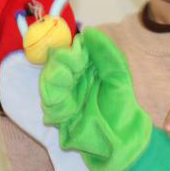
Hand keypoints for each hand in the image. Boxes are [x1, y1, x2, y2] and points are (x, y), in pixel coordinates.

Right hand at [39, 28, 151, 170]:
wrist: (121, 139)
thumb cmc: (121, 106)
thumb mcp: (118, 76)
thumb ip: (106, 54)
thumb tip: (89, 31)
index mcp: (87, 66)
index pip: (70, 51)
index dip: (70, 52)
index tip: (77, 57)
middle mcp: (73, 78)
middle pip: (54, 65)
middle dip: (59, 67)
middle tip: (69, 74)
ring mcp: (65, 95)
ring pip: (48, 83)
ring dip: (54, 83)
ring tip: (67, 88)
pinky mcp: (59, 114)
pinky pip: (49, 105)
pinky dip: (55, 104)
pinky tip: (66, 109)